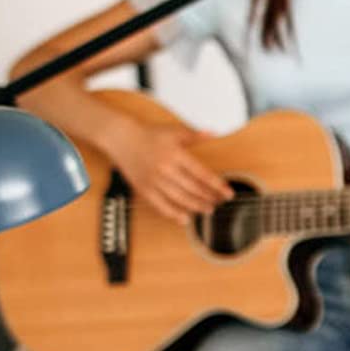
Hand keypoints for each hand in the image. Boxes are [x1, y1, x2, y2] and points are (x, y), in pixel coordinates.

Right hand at [110, 120, 232, 224]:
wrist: (121, 138)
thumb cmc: (149, 135)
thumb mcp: (174, 131)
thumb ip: (195, 135)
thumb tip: (214, 133)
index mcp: (176, 154)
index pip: (202, 174)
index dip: (217, 186)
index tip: (228, 193)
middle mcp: (165, 169)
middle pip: (193, 188)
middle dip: (209, 198)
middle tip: (219, 202)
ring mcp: (154, 180)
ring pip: (179, 199)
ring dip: (196, 206)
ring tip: (207, 209)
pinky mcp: (144, 188)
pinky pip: (160, 206)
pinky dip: (173, 214)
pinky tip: (185, 219)